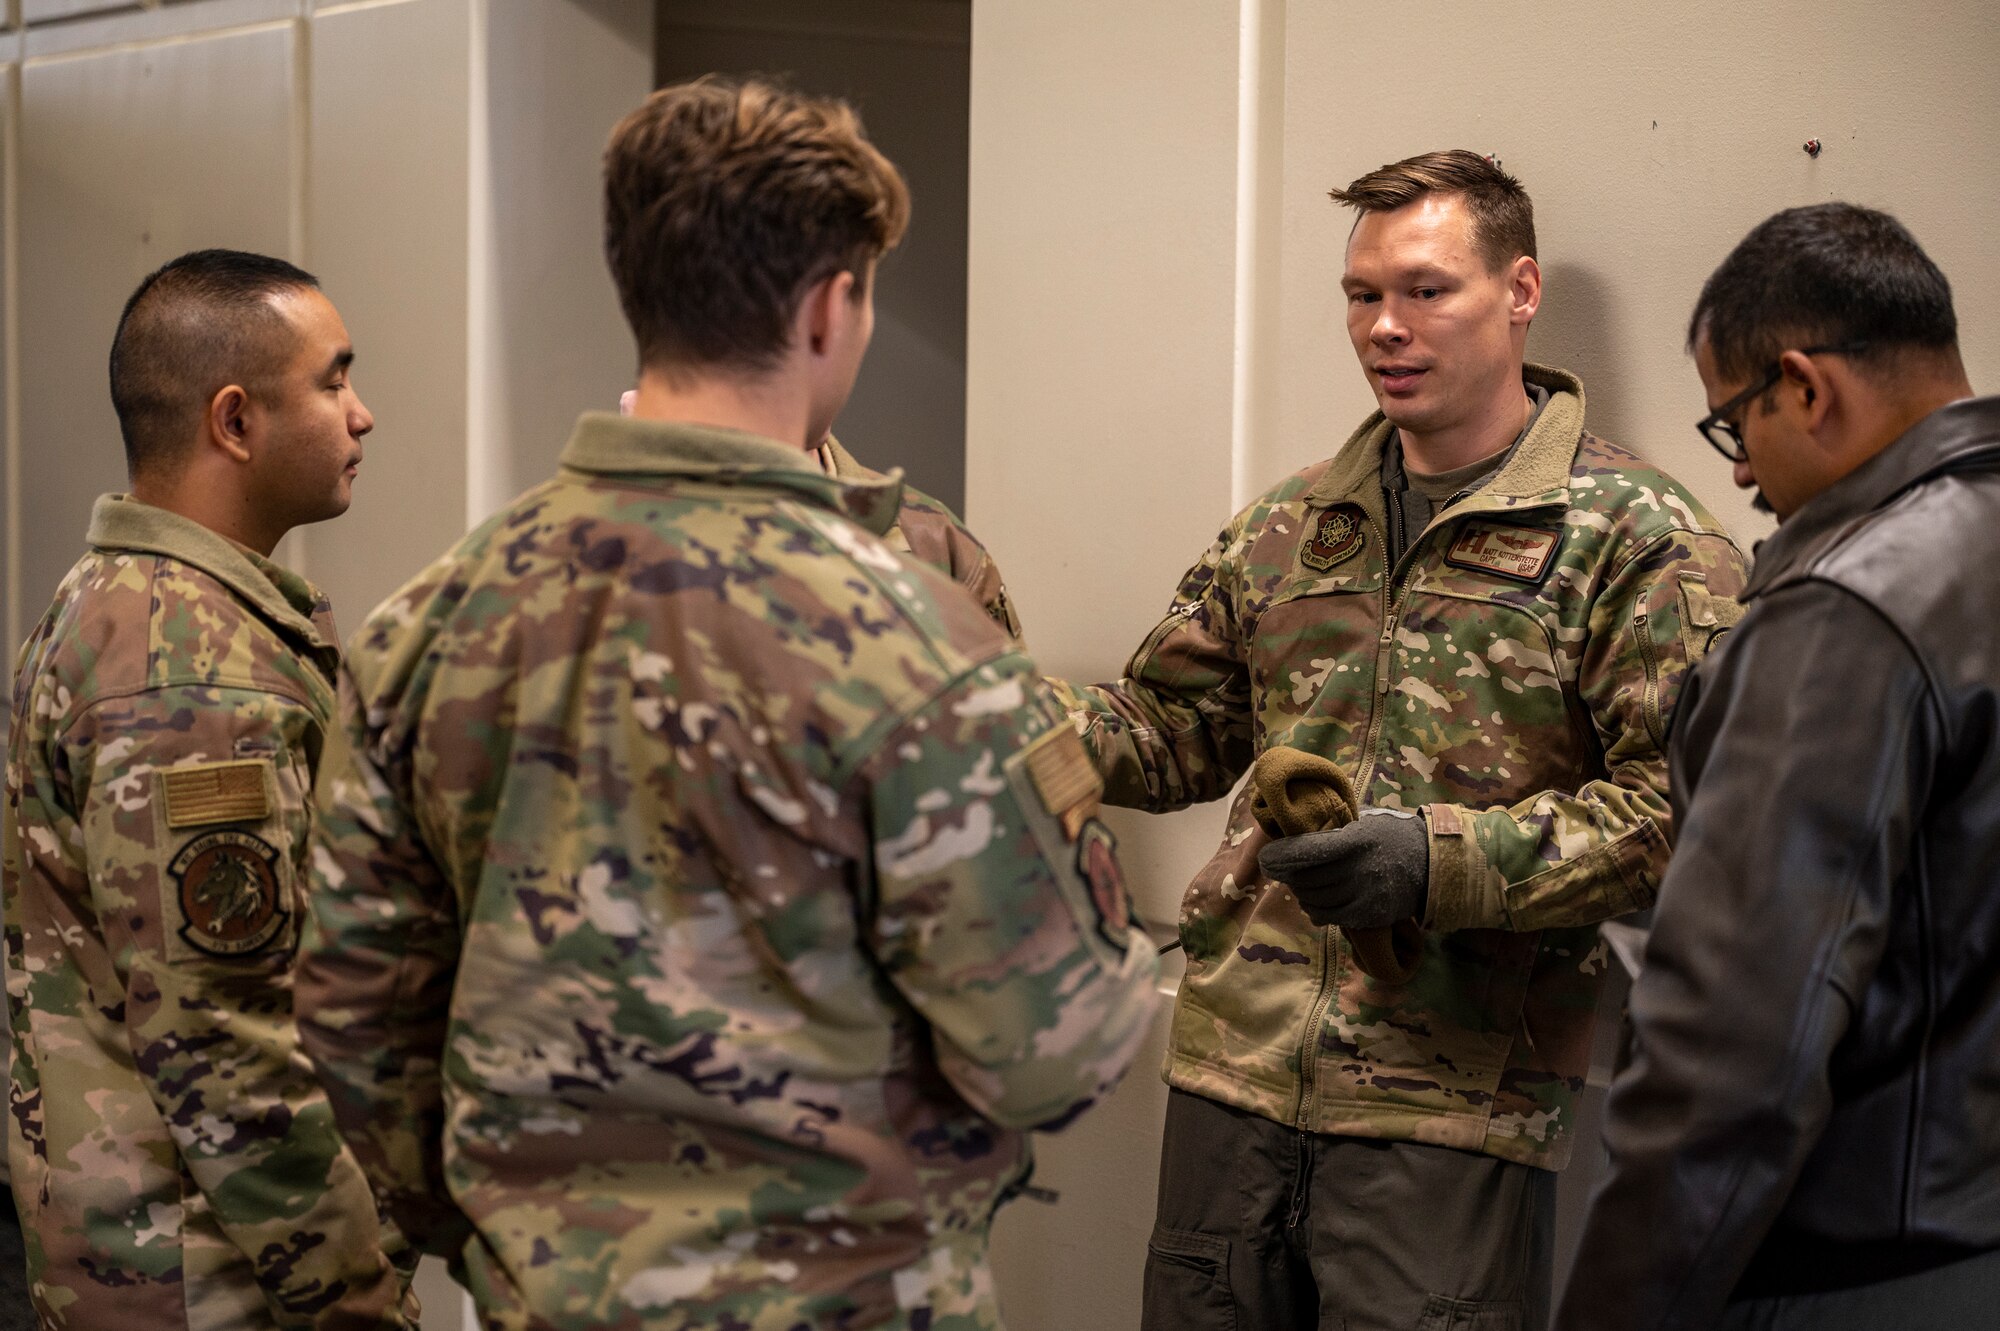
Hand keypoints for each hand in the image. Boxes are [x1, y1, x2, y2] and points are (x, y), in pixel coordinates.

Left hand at [1258, 808, 1427, 928]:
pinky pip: (1329, 917)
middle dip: (1288, 876)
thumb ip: (1333, 827)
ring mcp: (1364, 896)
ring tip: (1301, 885)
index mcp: (1354, 841)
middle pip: (1306, 879)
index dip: (1280, 857)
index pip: (1306, 851)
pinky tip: (1317, 902)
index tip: (1267, 858)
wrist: (1431, 863)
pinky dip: (1317, 910)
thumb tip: (1294, 830)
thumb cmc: (1391, 835)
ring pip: (1314, 900)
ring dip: (1301, 893)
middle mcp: (1358, 870)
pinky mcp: (1368, 916)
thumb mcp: (1364, 822)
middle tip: (1282, 870)